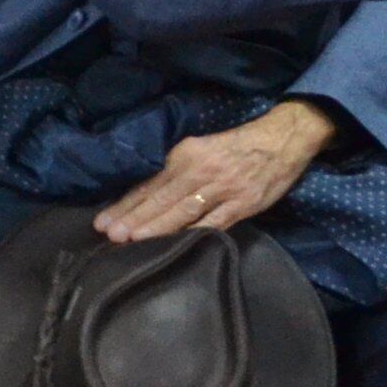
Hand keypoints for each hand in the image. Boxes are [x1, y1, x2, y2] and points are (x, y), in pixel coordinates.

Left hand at [96, 99, 336, 242]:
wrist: (282, 138)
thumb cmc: (238, 145)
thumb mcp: (202, 149)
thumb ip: (178, 171)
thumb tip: (146, 197)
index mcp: (187, 154)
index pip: (151, 184)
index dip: (127, 204)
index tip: (104, 220)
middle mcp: (201, 170)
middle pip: (161, 199)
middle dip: (133, 218)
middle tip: (109, 234)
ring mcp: (222, 189)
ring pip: (182, 212)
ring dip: (155, 227)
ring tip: (131, 241)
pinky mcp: (241, 205)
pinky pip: (212, 223)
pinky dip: (192, 235)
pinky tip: (173, 247)